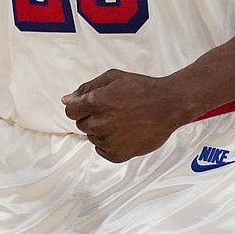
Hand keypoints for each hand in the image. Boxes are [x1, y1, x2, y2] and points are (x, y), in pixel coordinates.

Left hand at [62, 69, 182, 162]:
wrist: (168, 105)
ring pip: (92, 137)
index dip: (79, 106)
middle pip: (81, 124)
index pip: (70, 110)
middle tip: (113, 110)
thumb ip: (86, 88)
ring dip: (101, 129)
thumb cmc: (142, 90)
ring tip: (122, 120)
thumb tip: (66, 99)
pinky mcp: (117, 155)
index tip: (90, 105)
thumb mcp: (113, 78)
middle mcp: (100, 123)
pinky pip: (101, 150)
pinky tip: (124, 132)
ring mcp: (108, 141)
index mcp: (97, 102)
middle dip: (92, 117)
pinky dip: (109, 143)